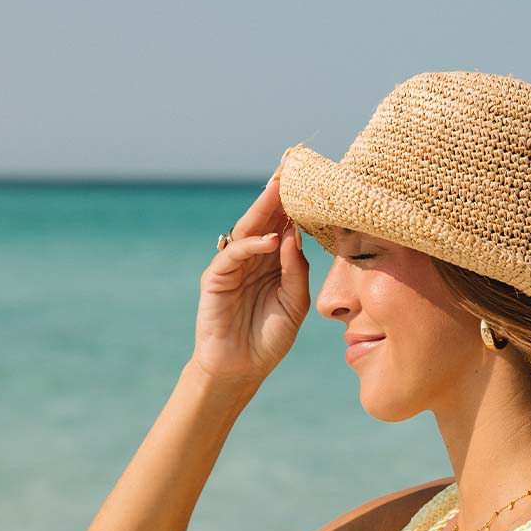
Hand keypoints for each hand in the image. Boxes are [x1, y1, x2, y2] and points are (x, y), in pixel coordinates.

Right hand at [190, 144, 309, 388]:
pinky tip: (270, 240)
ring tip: (281, 187)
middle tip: (292, 161)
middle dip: (278, 190)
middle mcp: (255, 256)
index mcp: (276, 260)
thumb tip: (296, 237)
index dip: (297, 200)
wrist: (241, 368)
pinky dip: (252, 245)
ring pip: (249, 227)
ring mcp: (234, 264)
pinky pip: (234, 254)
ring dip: (265, 207)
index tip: (313, 175)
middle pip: (267, 216)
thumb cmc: (269, 337)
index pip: (286, 222)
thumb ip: (297, 271)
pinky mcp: (216, 278)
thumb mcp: (295, 304)